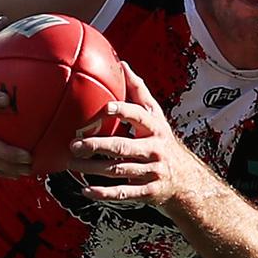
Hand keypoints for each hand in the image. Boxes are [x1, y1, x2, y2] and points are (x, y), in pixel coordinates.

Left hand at [66, 62, 204, 206]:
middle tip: (74, 144)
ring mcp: (152, 172)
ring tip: (71, 163)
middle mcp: (154, 150)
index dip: (123, 111)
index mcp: (155, 128)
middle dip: (98, 146)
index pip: (139, 117)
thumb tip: (122, 64)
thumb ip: (139, 92)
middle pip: (124, 147)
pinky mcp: (148, 191)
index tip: (105, 108)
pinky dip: (104, 193)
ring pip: (119, 170)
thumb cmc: (162, 141)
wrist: (185, 179)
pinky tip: (86, 190)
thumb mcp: (156, 116)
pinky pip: (124, 193)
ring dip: (93, 168)